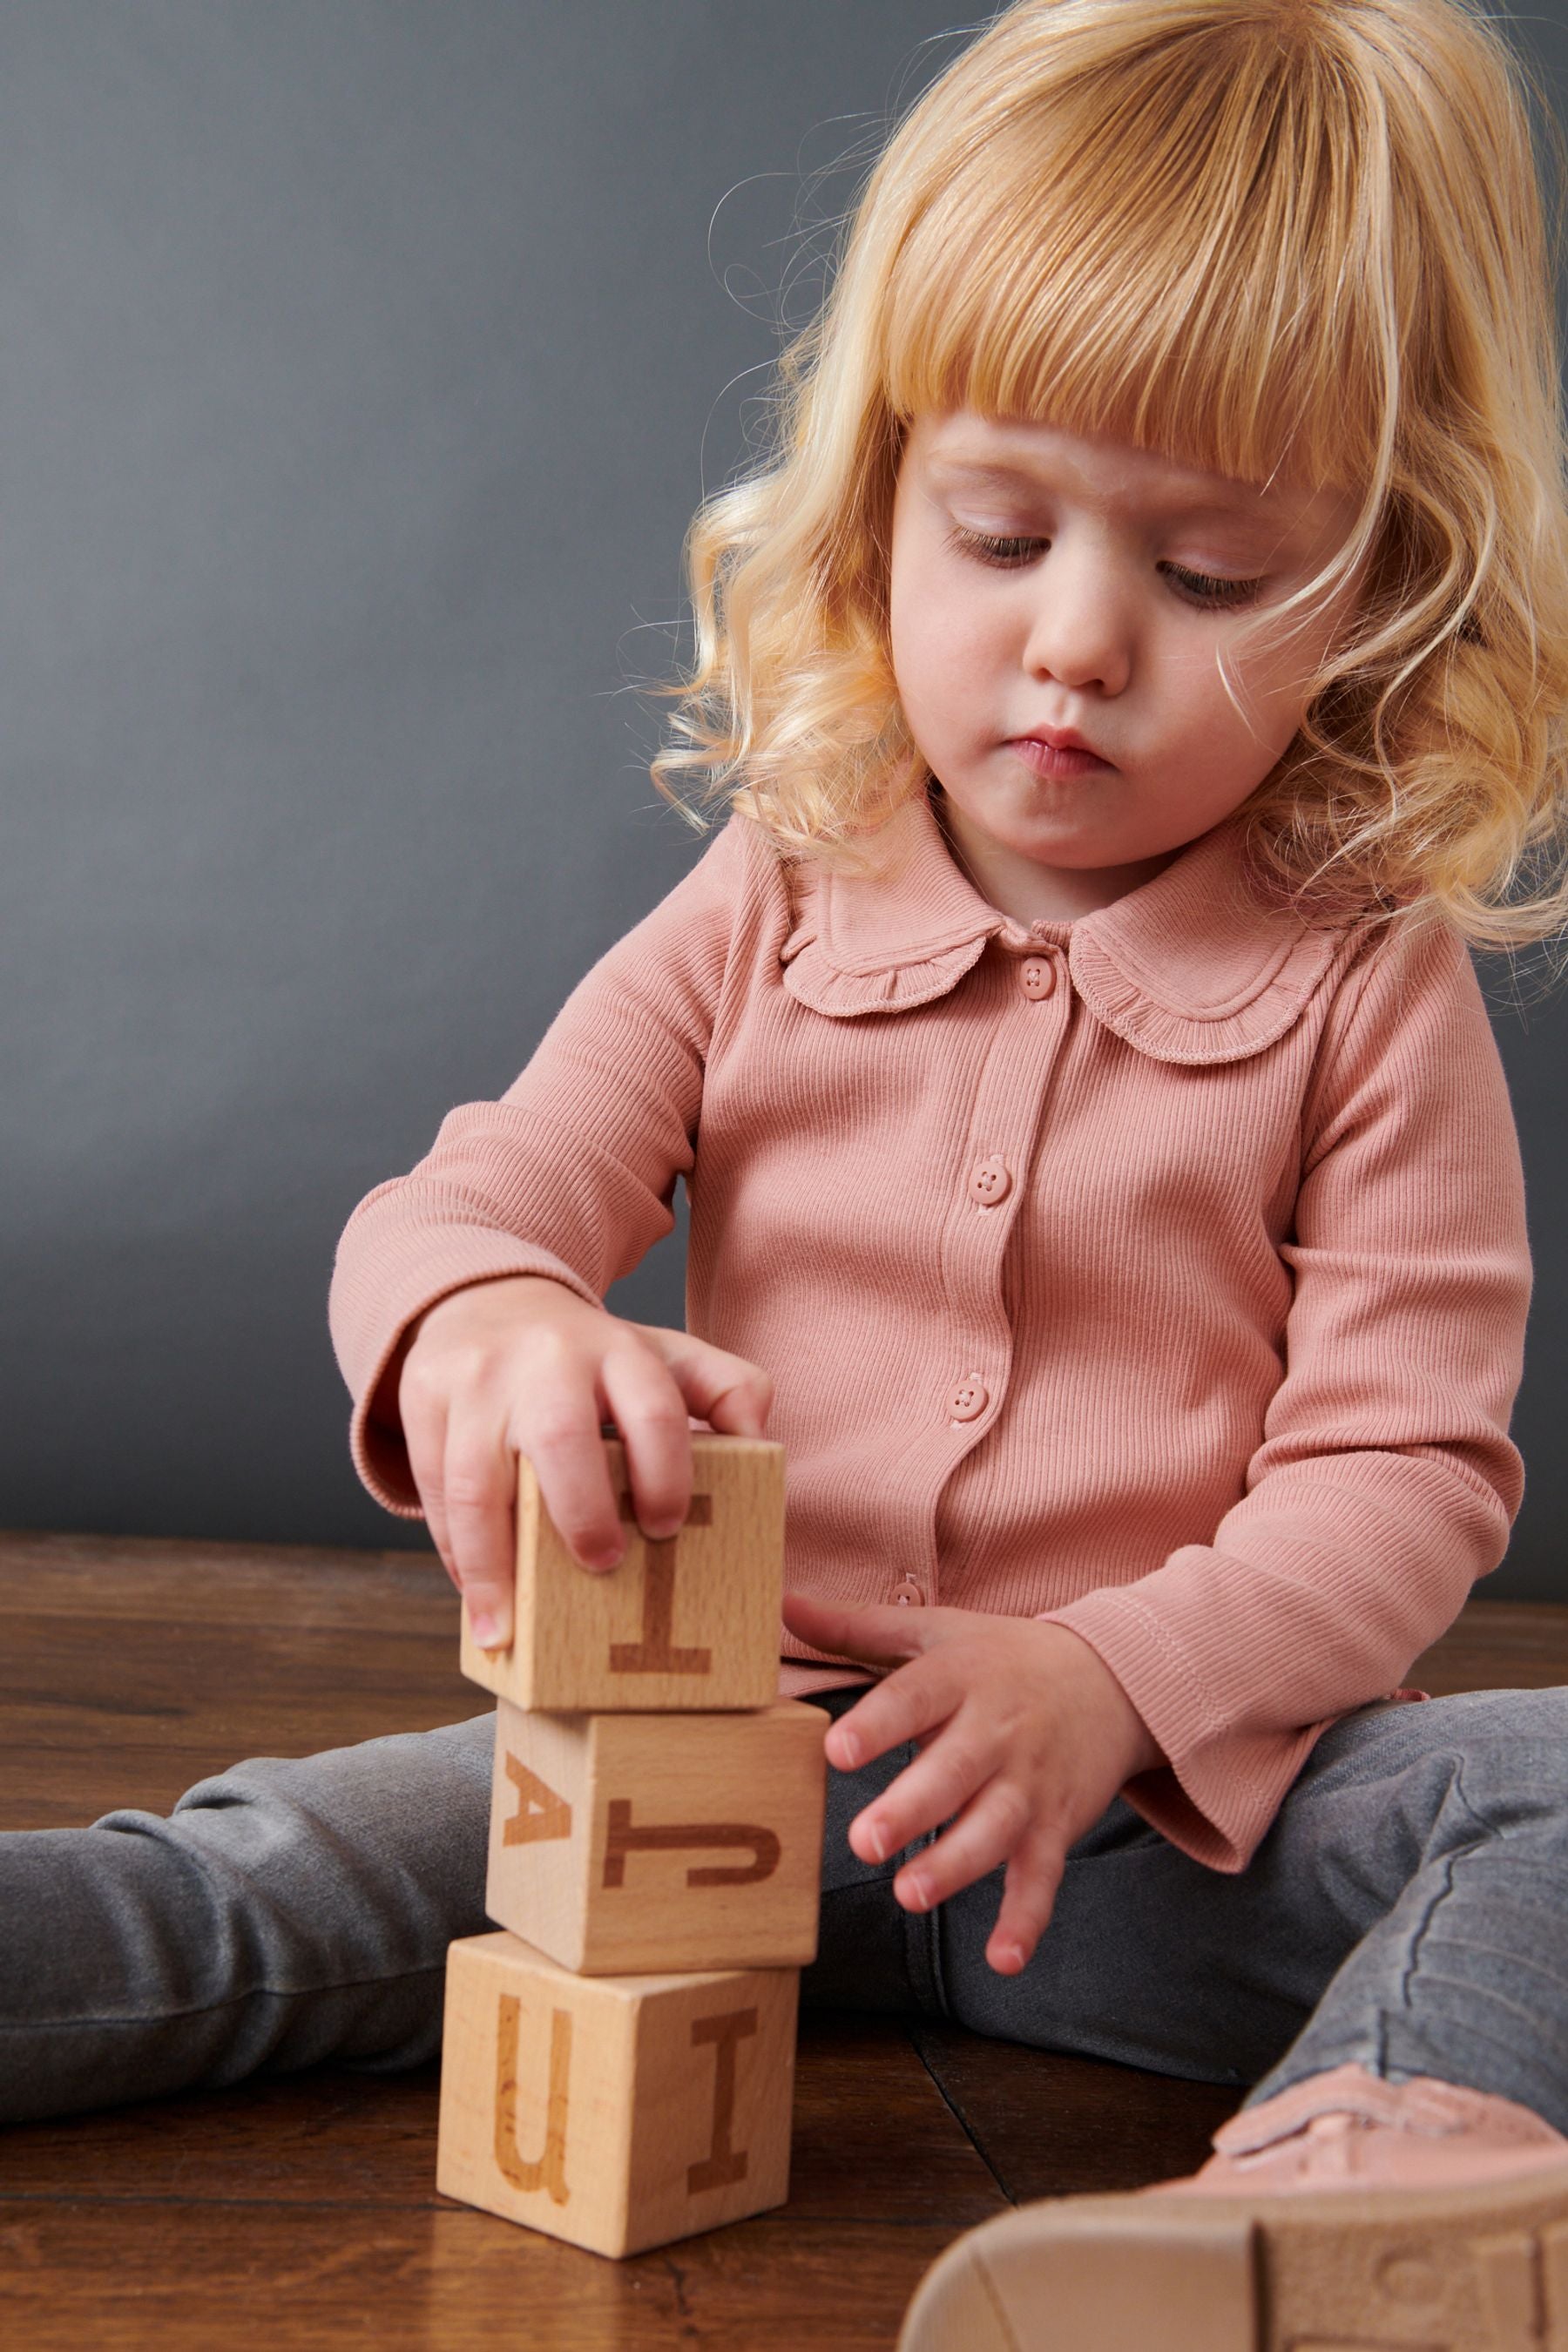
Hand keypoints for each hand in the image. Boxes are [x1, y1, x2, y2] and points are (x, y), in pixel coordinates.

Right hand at [385, 1274, 772, 1646]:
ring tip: (504, 1629)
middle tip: (601, 1568)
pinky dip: (452, 1550)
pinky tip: (475, 1597)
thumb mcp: (661, 1354)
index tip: (666, 1529)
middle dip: (580, 1513)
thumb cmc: (588, 1357)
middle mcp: (546, 1360)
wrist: (487, 1300)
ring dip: (489, 1563)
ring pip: (472, 1477)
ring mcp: (478, 1380)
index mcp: (618, 1350)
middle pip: (560, 1437)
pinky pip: (432, 1486)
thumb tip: (761, 1441)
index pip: (654, 1410)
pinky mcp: (423, 1397)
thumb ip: (723, 1389)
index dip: (665, 1474)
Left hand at [783, 1593, 1162, 1975]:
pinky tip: (1002, 1957)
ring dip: (956, 1865)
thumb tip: (781, 1604)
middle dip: (912, 1809)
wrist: (1115, 1678)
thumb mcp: (935, 1631)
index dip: (877, 1724)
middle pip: (953, 1771)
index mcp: (960, 1677)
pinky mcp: (1056, 1826)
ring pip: (994, 1827)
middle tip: (865, 1841)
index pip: (914, 1697)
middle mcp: (997, 1730)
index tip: (837, 1751)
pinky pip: (1042, 1876)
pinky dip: (1027, 1918)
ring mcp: (1029, 1782)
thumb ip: (855, 1626)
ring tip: (911, 1894)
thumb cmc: (1004, 1656)